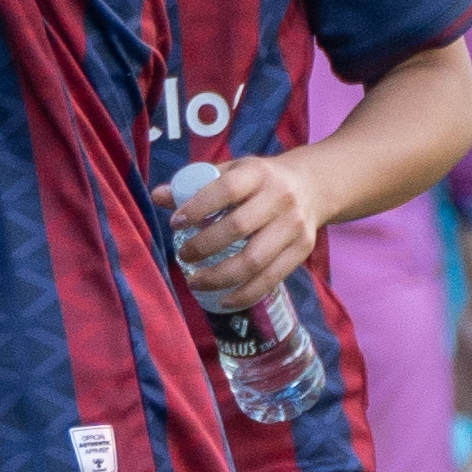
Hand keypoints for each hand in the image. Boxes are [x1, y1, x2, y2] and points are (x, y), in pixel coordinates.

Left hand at [167, 153, 323, 311]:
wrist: (313, 186)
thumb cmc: (259, 182)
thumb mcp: (231, 172)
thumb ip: (194, 183)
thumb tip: (158, 196)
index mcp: (258, 173)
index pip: (225, 190)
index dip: (198, 208)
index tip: (175, 223)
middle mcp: (280, 197)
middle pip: (238, 227)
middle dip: (204, 246)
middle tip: (183, 256)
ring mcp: (294, 225)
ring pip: (254, 259)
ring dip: (219, 276)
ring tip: (194, 281)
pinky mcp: (302, 249)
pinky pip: (272, 278)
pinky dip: (245, 293)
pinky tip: (223, 299)